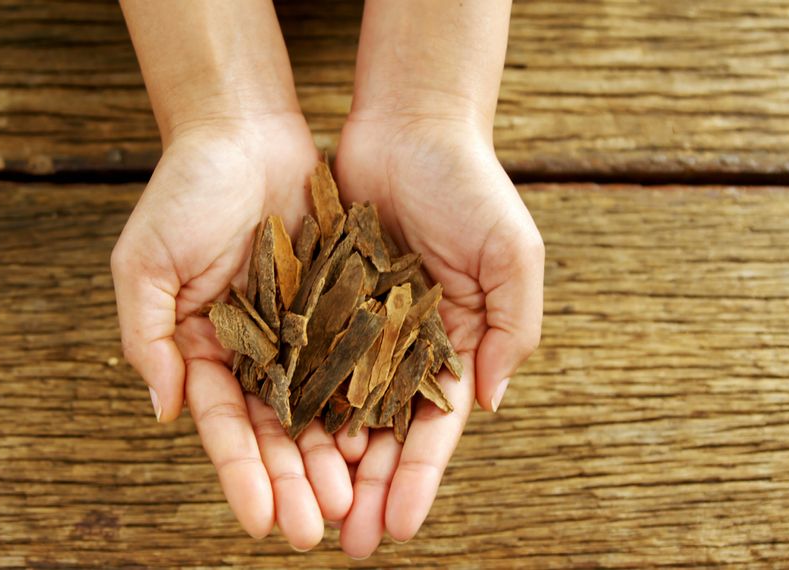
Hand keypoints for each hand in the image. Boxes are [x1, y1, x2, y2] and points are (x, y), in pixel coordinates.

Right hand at [111, 114, 352, 549]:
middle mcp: (258, 353)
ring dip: (336, 458)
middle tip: (315, 531)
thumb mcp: (146, 263)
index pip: (225, 428)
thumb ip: (149, 337)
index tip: (258, 522)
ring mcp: (304, 333)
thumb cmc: (184, 192)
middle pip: (279, 433)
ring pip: (324, 409)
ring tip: (353, 503)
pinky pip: (361, 361)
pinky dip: (371, 401)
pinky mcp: (344, 307)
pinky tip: (384, 441)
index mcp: (207, 352)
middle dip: (295, 483)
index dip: (241, 476)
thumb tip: (165, 412)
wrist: (245, 131)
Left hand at [333, 114, 544, 556]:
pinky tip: (277, 443)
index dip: (416, 480)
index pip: (433, 429)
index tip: (397, 527)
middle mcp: (401, 349)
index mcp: (452, 347)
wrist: (408, 125)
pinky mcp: (316, 303)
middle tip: (346, 542)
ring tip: (305, 510)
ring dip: (322, 463)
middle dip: (365, 490)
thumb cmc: (471, 185)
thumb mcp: (512, 254)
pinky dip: (290, 402)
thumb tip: (489, 401)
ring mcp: (356, 329)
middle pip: (379, 435)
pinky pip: (300, 360)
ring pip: (334, 410)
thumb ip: (510, 328)